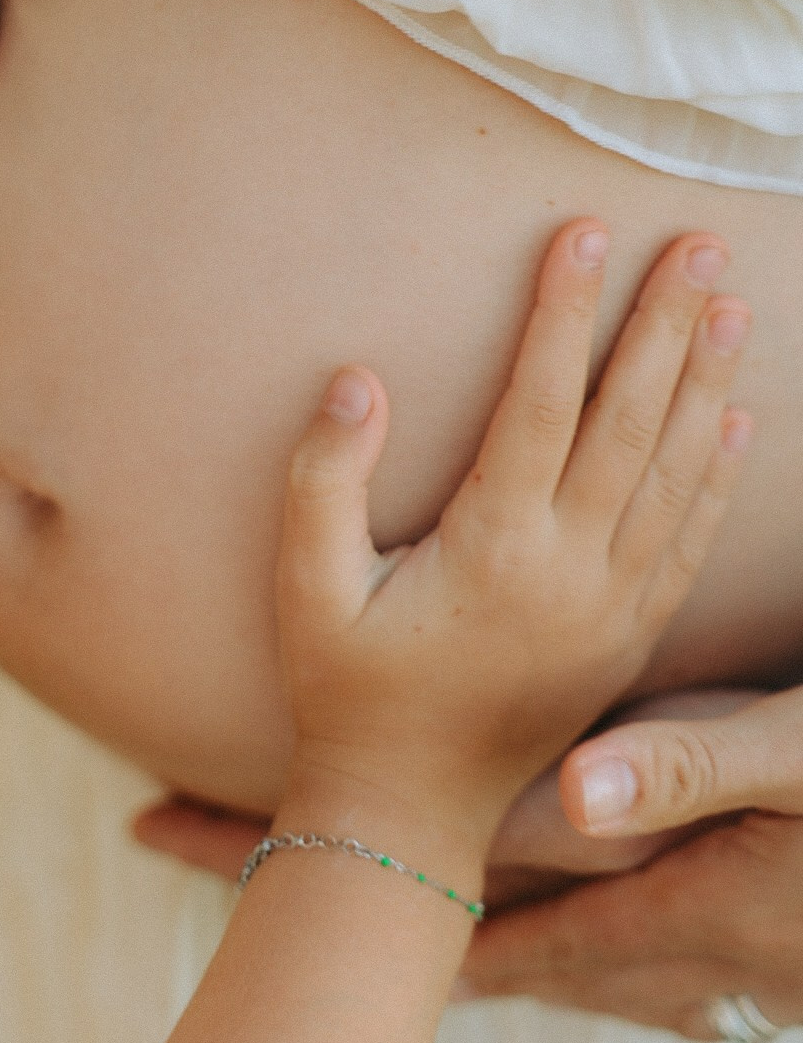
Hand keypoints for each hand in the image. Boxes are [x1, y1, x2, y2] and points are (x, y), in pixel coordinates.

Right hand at [275, 220, 750, 851]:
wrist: (409, 811)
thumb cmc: (344, 694)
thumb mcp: (307, 591)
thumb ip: (321, 481)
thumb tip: (357, 380)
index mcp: (494, 549)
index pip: (540, 401)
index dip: (564, 310)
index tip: (586, 230)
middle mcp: (570, 571)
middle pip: (631, 423)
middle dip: (665, 324)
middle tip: (700, 243)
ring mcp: (611, 607)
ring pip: (674, 474)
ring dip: (706, 384)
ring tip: (732, 305)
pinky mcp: (628, 636)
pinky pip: (688, 541)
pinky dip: (716, 477)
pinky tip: (734, 421)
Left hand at [448, 678, 802, 1037]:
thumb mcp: (791, 746)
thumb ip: (687, 765)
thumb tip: (574, 792)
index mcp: (721, 902)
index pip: (583, 933)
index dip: (506, 945)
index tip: (437, 956)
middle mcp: (753, 956)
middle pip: (612, 974)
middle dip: (530, 971)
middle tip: (456, 977)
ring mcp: (798, 974)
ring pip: (670, 998)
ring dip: (597, 990)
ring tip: (542, 983)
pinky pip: (731, 1003)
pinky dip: (677, 999)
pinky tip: (682, 991)